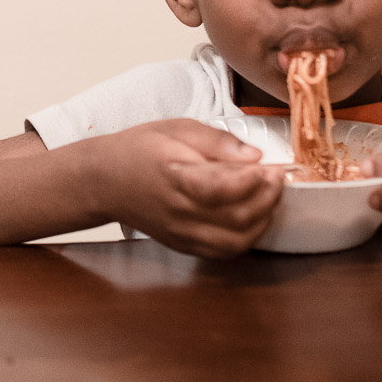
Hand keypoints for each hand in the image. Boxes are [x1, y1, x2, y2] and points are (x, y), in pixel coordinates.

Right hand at [91, 119, 283, 258]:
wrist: (104, 181)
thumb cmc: (139, 149)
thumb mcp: (176, 128)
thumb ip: (218, 141)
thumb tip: (255, 156)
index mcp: (175, 177)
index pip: (222, 189)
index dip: (255, 180)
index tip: (270, 166)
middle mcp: (178, 211)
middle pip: (236, 218)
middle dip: (267, 199)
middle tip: (277, 178)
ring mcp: (180, 233)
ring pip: (235, 242)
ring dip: (262, 222)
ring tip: (268, 198)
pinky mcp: (183, 245)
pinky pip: (223, 252)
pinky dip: (246, 238)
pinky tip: (252, 217)